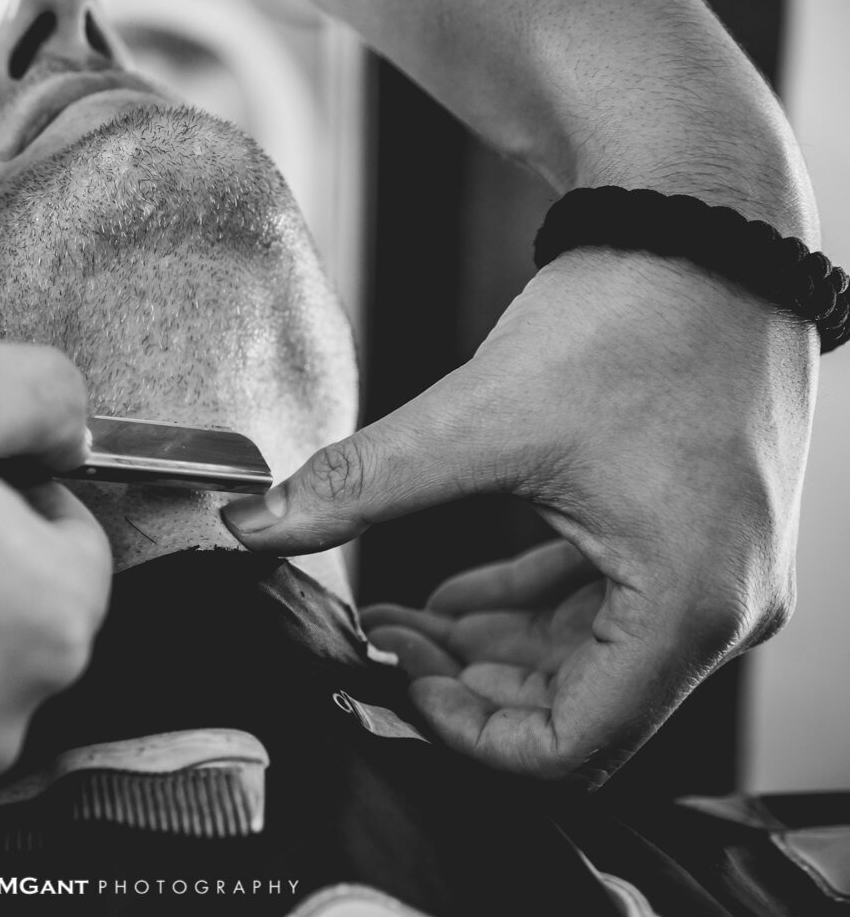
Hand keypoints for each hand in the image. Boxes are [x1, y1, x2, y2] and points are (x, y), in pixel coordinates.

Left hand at [224, 249, 814, 784]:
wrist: (706, 220)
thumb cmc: (633, 314)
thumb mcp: (480, 418)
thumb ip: (358, 485)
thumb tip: (251, 525)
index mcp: (690, 604)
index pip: (573, 749)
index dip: (467, 732)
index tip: (393, 676)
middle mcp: (719, 607)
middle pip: (573, 706)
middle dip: (463, 684)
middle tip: (374, 640)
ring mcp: (710, 571)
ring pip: (580, 659)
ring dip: (483, 647)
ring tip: (389, 617)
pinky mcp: (688, 533)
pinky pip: (597, 603)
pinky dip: (519, 606)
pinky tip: (446, 598)